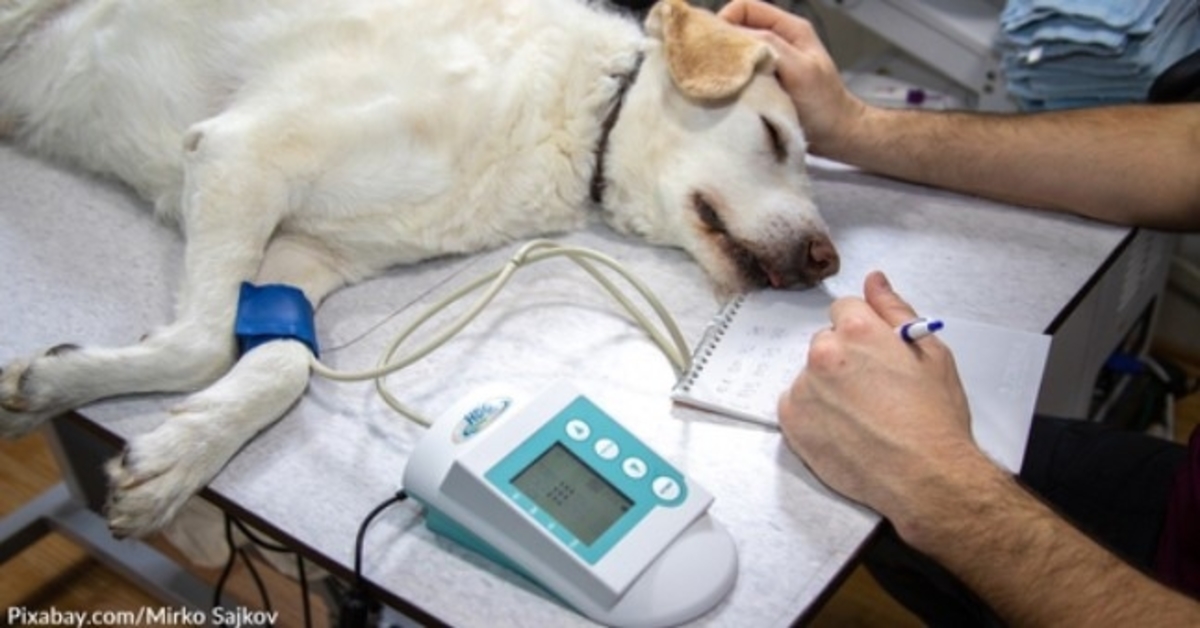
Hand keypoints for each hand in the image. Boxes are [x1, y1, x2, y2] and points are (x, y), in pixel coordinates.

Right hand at [718, 0, 867, 155]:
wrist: (837, 136)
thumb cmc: (824, 104)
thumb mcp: (800, 69)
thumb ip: (771, 46)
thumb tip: (734, 36)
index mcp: (789, 28)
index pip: (745, 7)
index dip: (725, 20)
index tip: (713, 46)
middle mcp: (778, 41)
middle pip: (737, 28)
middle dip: (721, 43)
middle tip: (710, 66)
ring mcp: (770, 62)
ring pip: (736, 51)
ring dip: (725, 64)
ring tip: (718, 80)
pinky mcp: (764, 83)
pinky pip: (740, 73)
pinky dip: (730, 80)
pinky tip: (727, 92)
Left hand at [778, 271, 988, 528]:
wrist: (926, 478)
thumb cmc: (935, 419)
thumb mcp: (931, 353)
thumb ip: (895, 310)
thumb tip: (874, 280)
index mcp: (857, 331)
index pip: (844, 311)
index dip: (863, 333)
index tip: (876, 355)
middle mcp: (824, 354)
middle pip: (825, 343)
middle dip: (844, 359)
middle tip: (874, 391)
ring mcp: (804, 388)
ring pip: (811, 376)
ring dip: (828, 388)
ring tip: (862, 417)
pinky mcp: (792, 421)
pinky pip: (796, 405)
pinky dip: (814, 414)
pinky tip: (843, 430)